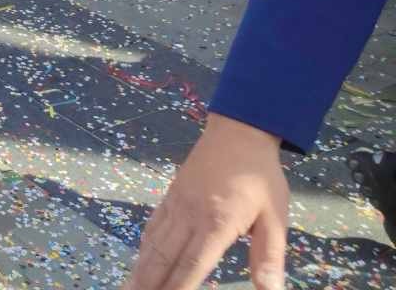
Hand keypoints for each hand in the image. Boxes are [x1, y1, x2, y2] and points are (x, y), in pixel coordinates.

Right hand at [123, 114, 287, 289]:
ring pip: (153, 243)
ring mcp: (176, 204)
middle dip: (149, 283)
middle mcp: (190, 215)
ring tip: (130, 288)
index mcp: (217, 223)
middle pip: (164, 257)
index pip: (193, 264)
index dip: (178, 287)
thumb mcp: (275, 217)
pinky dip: (144, 247)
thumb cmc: (261, 177)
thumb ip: (269, 256)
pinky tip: (140, 260)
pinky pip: (153, 225)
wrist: (239, 132)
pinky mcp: (171, 195)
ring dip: (140, 269)